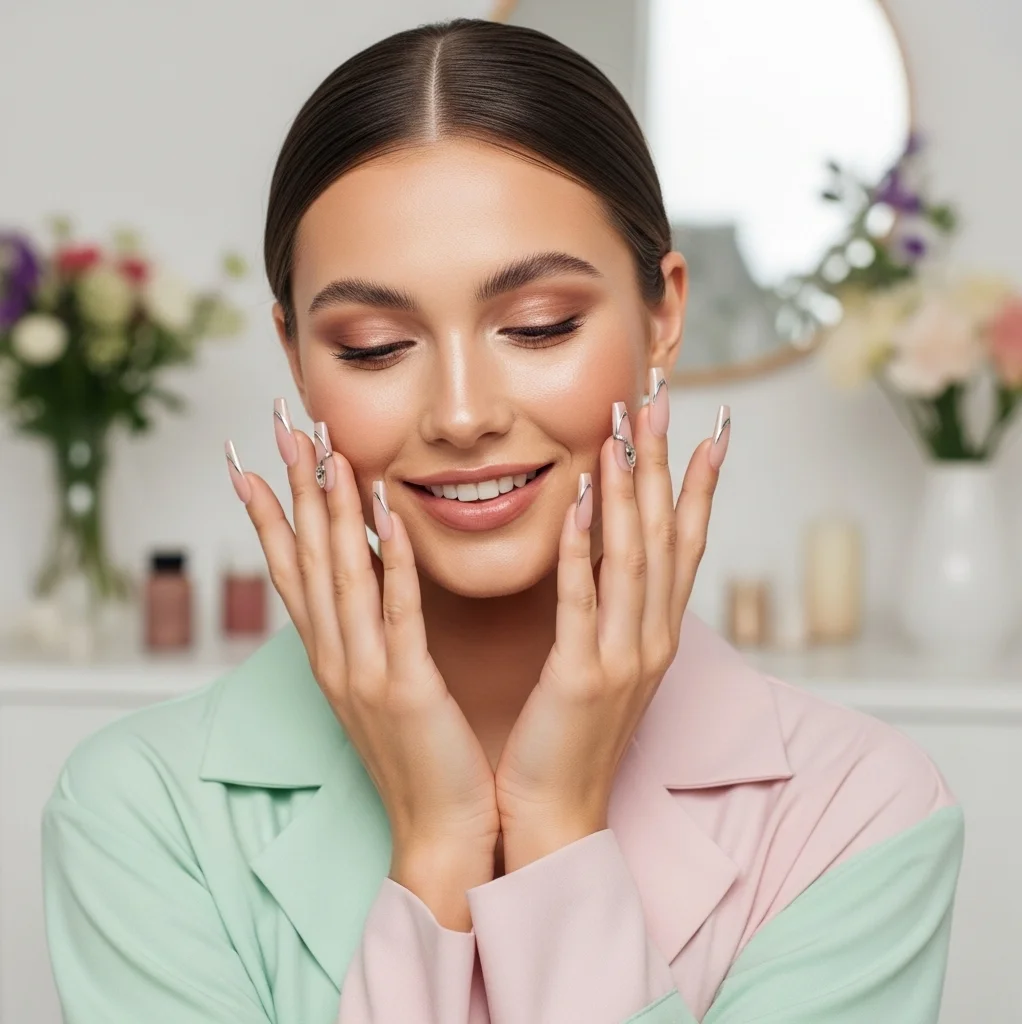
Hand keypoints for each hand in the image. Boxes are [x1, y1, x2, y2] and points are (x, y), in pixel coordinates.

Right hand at [225, 408, 498, 921]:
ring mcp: (364, 674)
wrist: (438, 831)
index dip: (268, 514)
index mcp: (330, 658)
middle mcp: (335, 659)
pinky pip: (396, 613)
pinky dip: (389, 560)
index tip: (249, 460)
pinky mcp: (406, 689)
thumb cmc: (418, 756)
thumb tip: (368, 578)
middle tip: (281, 427)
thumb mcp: (383, 686)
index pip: (291, 571)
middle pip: (307, 559)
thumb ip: (370, 632)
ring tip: (324, 450)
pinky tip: (385, 513)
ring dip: (331, 509)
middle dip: (293, 489)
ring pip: (342, 576)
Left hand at [494, 380, 728, 868]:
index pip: (685, 546)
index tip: (710, 430)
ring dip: (630, 492)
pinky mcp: (581, 678)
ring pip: (634, 559)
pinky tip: (581, 500)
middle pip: (665, 537)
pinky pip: (583, 601)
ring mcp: (622, 660)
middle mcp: (651, 640)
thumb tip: (610, 558)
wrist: (556, 815)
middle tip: (664, 403)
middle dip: (666, 466)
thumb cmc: (571, 737)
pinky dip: (585, 548)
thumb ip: (613, 612)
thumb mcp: (605, 666)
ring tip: (626, 433)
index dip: (700, 485)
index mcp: (656, 636)